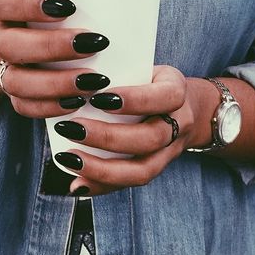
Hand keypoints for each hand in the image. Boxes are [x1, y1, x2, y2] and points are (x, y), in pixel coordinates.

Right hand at [0, 0, 110, 116]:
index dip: (30, 5)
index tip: (69, 6)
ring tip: (95, 80)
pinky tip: (78, 101)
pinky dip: (51, 107)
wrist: (3, 41)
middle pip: (10, 46)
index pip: (1, 2)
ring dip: (57, 83)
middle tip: (94, 42)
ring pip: (18, 82)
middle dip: (52, 47)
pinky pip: (24, 106)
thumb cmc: (34, 8)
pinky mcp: (11, 94)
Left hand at [53, 66, 199, 195]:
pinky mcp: (156, 169)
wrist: (185, 106)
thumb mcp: (143, 68)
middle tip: (71, 128)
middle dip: (107, 137)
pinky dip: (102, 186)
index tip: (98, 97)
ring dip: (102, 169)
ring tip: (69, 159)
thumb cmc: (150, 82)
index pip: (164, 96)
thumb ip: (118, 74)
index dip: (134, 100)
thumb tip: (78, 85)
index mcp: (177, 91)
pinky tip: (78, 183)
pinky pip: (130, 184)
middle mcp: (179, 124)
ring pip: (143, 170)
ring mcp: (170, 151)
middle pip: (151, 138)